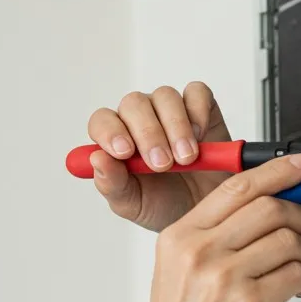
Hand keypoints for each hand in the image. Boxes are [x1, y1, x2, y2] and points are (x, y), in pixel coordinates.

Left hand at [86, 82, 233, 232]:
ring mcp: (170, 109)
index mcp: (116, 138)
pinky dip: (198, 111)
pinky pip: (196, 93)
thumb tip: (97, 159)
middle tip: (162, 164)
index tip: (124, 153)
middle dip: (148, 133)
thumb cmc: (163, 205)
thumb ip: (112, 183)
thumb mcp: (133, 204)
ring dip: (175, 126)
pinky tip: (200, 136)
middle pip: (134, 104)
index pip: (102, 121)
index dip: (110, 131)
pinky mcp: (200, 106)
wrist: (204, 208)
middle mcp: (140, 118)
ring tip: (186, 157)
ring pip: (165, 96)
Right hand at [131, 154, 300, 301]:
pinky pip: (296, 273)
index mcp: (178, 237)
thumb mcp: (177, 271)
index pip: (236, 187)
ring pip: (288, 239)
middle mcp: (199, 252)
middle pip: (268, 206)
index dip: (278, 171)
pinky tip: (296, 287)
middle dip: (300, 215)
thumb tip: (266, 206)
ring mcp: (224, 279)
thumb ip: (213, 236)